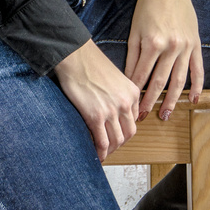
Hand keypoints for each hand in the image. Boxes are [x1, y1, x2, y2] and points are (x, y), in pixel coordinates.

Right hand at [52, 39, 140, 160]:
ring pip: (117, 141)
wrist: (75, 56)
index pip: (134, 120)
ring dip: (110, 150)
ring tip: (102, 152)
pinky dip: (101, 153)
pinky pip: (102, 142)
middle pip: (129, 134)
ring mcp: (112, 110)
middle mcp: (126, 102)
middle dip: (120, 143)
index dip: (124, 130)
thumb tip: (114, 114)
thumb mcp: (116, 78)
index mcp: (132, 92)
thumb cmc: (90, 63)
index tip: (116, 134)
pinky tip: (96, 154)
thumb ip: (120, 95)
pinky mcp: (96, 116)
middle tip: (110, 147)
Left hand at [124, 0, 203, 120]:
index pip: (142, 75)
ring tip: (166, 114)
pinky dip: (198, 86)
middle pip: (160, 82)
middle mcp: (170, 47)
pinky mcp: (196, 44)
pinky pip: (198, 69)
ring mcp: (185, 46)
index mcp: (152, 43)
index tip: (130, 107)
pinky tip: (194, 100)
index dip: (135, 93)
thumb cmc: (147, 7)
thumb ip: (133, 56)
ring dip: (172, 100)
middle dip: (151, 102)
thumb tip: (129, 80)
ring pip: (179, 80)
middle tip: (144, 117)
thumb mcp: (135, 30)